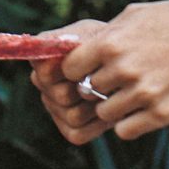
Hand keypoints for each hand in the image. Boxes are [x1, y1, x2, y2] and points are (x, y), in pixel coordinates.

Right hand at [31, 22, 111, 147]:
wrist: (125, 66)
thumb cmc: (105, 46)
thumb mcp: (90, 35)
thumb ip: (67, 39)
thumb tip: (45, 44)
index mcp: (43, 60)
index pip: (47, 71)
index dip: (70, 68)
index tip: (89, 60)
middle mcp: (44, 85)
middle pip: (61, 95)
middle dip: (86, 88)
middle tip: (107, 78)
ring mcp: (55, 108)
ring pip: (72, 115)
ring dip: (95, 106)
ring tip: (111, 93)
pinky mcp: (71, 129)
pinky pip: (79, 133)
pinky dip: (96, 124)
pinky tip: (108, 110)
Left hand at [50, 1, 168, 143]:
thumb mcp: (138, 15)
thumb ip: (105, 33)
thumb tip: (75, 48)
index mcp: (111, 43)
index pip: (67, 68)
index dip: (76, 68)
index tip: (88, 66)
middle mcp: (122, 70)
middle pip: (86, 91)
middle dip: (99, 85)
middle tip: (120, 76)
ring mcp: (141, 95)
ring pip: (104, 113)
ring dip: (114, 105)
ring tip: (136, 89)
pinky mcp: (159, 116)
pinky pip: (124, 130)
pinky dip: (129, 122)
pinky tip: (144, 105)